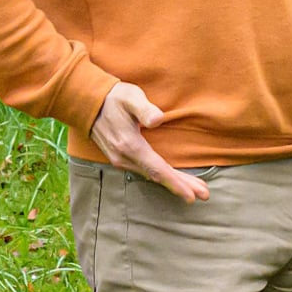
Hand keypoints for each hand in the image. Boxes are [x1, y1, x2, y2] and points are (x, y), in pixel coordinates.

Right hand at [92, 82, 206, 200]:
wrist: (87, 103)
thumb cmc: (113, 98)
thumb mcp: (130, 96)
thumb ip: (144, 108)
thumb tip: (158, 120)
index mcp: (130, 146)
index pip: (157, 169)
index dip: (176, 183)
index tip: (193, 195)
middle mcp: (124, 158)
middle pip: (157, 177)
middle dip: (181, 186)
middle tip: (204, 195)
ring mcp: (120, 160)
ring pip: (151, 175)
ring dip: (173, 182)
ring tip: (194, 190)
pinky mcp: (120, 158)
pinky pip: (144, 171)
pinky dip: (161, 176)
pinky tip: (170, 178)